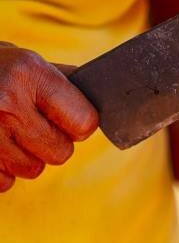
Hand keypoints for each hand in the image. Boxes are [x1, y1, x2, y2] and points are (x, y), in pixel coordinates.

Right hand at [0, 43, 97, 190]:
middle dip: (52, 142)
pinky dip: (1, 170)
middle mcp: (7, 103)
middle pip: (61, 153)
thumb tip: (105, 98)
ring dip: (25, 156)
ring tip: (6, 132)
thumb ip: (61, 81)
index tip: (68, 118)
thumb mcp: (23, 61)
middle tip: (32, 124)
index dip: (79, 123)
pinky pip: (4, 181)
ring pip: (33, 169)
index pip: (84, 122)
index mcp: (29, 74)